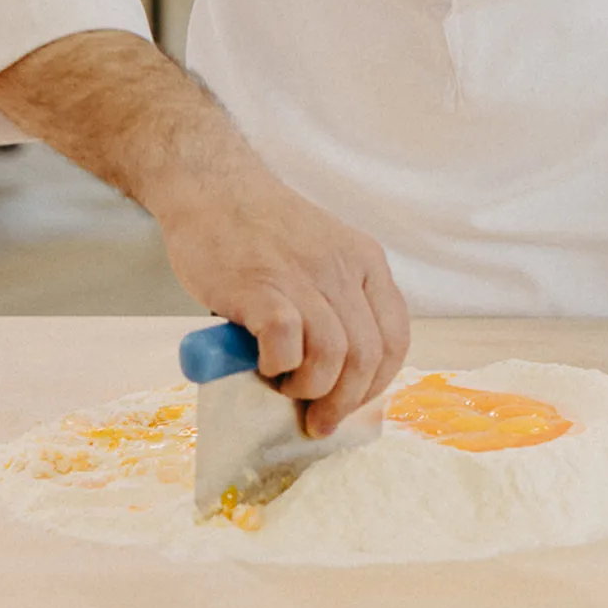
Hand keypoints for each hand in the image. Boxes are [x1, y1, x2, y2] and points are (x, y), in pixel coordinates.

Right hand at [156, 170, 412, 437]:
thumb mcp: (319, 256)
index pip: (395, 337)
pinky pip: (287, 341)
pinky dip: (279, 366)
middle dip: (345, 401)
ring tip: (285, 388)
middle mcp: (342, 268)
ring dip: (312, 389)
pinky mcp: (261, 286)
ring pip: (333, 355)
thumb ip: (333, 303)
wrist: (212, 187)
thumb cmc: (260, 233)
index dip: (376, 382)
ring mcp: (303, 275)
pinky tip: (263, 365)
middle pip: (368, 354)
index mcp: (365, 262)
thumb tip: (334, 378)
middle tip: (318, 420)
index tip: (350, 404)